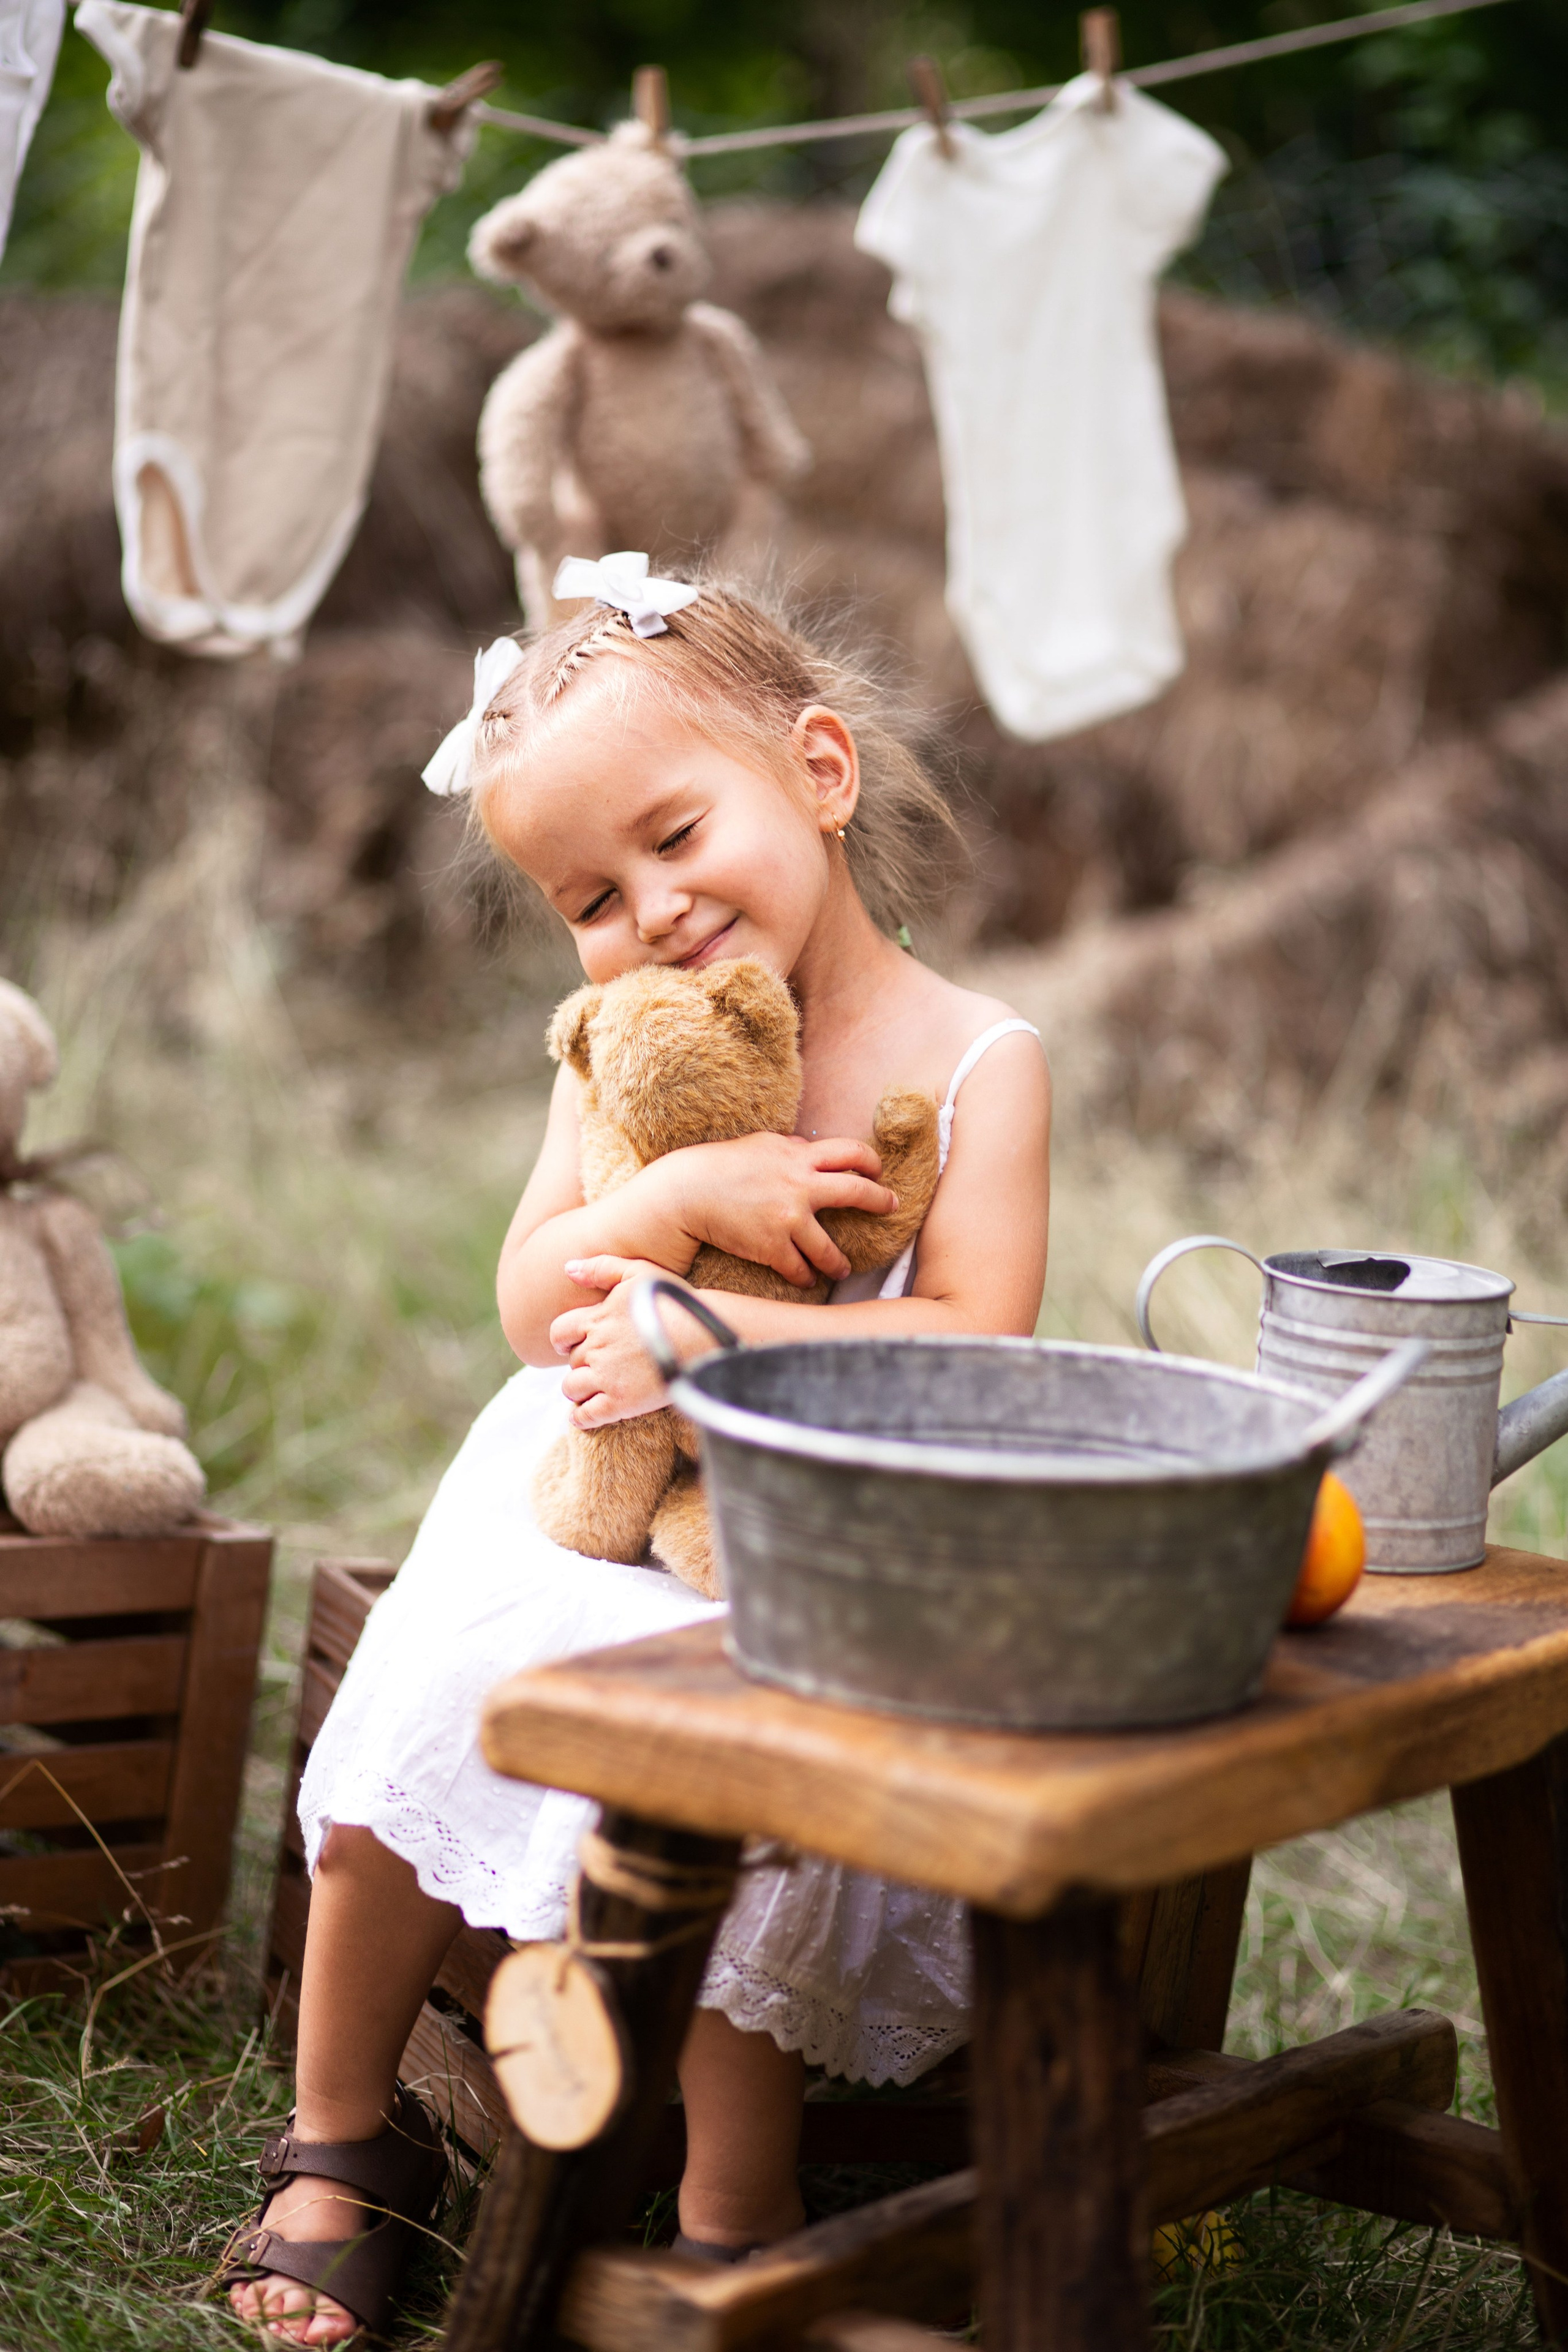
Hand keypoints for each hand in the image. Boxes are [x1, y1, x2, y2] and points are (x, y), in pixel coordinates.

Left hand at [551, 1259, 675, 1427]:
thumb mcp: (639, 1272)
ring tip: (590, 1391)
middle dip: (580, 1364)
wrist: (705, 1334)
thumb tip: (567, 1268)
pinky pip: (586, 1415)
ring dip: (577, 1390)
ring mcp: (606, 1377)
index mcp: (597, 1319)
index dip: (564, 1340)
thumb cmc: (676, 1301)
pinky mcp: (620, 1402)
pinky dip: (580, 1417)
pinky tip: (584, 1416)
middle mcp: (596, 1348)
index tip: (571, 1345)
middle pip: (571, 1362)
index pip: (560, 1332)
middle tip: (596, 1367)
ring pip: (572, 1388)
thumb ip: (602, 1267)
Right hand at [661, 1132, 897, 1287]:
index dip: (871, 1161)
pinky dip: (805, 1277)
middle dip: (880, 1201)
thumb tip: (808, 1148)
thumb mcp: (759, 1145)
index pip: (850, 1152)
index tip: (878, 1171)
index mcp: (798, 1157)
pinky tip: (806, 1280)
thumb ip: (789, 1149)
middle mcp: (800, 1186)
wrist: (685, 1193)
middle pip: (857, 1191)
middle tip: (891, 1207)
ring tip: (843, 1270)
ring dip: (840, 1263)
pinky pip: (800, 1270)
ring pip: (830, 1249)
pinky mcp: (772, 1247)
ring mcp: (789, 1218)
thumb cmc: (719, 1166)